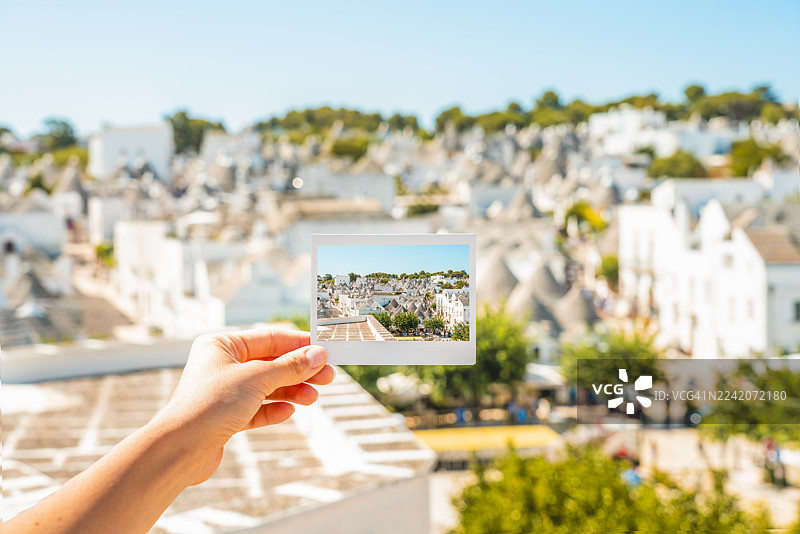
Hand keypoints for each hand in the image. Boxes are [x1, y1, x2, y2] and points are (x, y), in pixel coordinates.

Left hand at [153, 328, 333, 485]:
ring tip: (312, 397)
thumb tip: (317, 355)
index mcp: (221, 345)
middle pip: (270, 363)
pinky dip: (273, 409)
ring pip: (265, 387)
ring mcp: (223, 392)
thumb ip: (289, 367)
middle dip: (299, 371)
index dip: (297, 344)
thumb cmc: (209, 405)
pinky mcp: (225, 417)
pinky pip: (256, 409)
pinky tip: (288, 412)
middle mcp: (220, 365)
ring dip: (291, 391)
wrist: (180, 450)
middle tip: (327, 376)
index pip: (267, 339)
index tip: (323, 350)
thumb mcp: (257, 379)